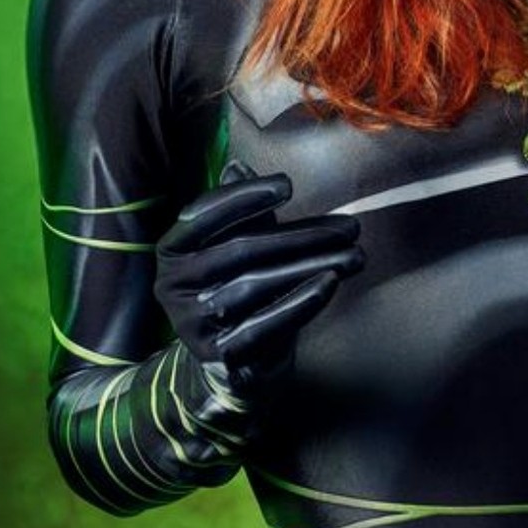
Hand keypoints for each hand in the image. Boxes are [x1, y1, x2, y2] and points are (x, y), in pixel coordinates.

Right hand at [153, 161, 362, 437]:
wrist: (234, 362)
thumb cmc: (239, 288)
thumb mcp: (235, 246)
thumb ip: (238, 212)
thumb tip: (239, 165)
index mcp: (172, 250)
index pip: (204, 215)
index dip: (244, 197)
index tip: (288, 186)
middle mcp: (173, 284)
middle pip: (242, 250)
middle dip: (301, 236)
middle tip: (350, 228)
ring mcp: (192, 322)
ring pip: (258, 284)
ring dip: (312, 266)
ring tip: (355, 255)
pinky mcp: (218, 353)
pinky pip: (266, 323)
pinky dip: (302, 301)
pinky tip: (332, 283)